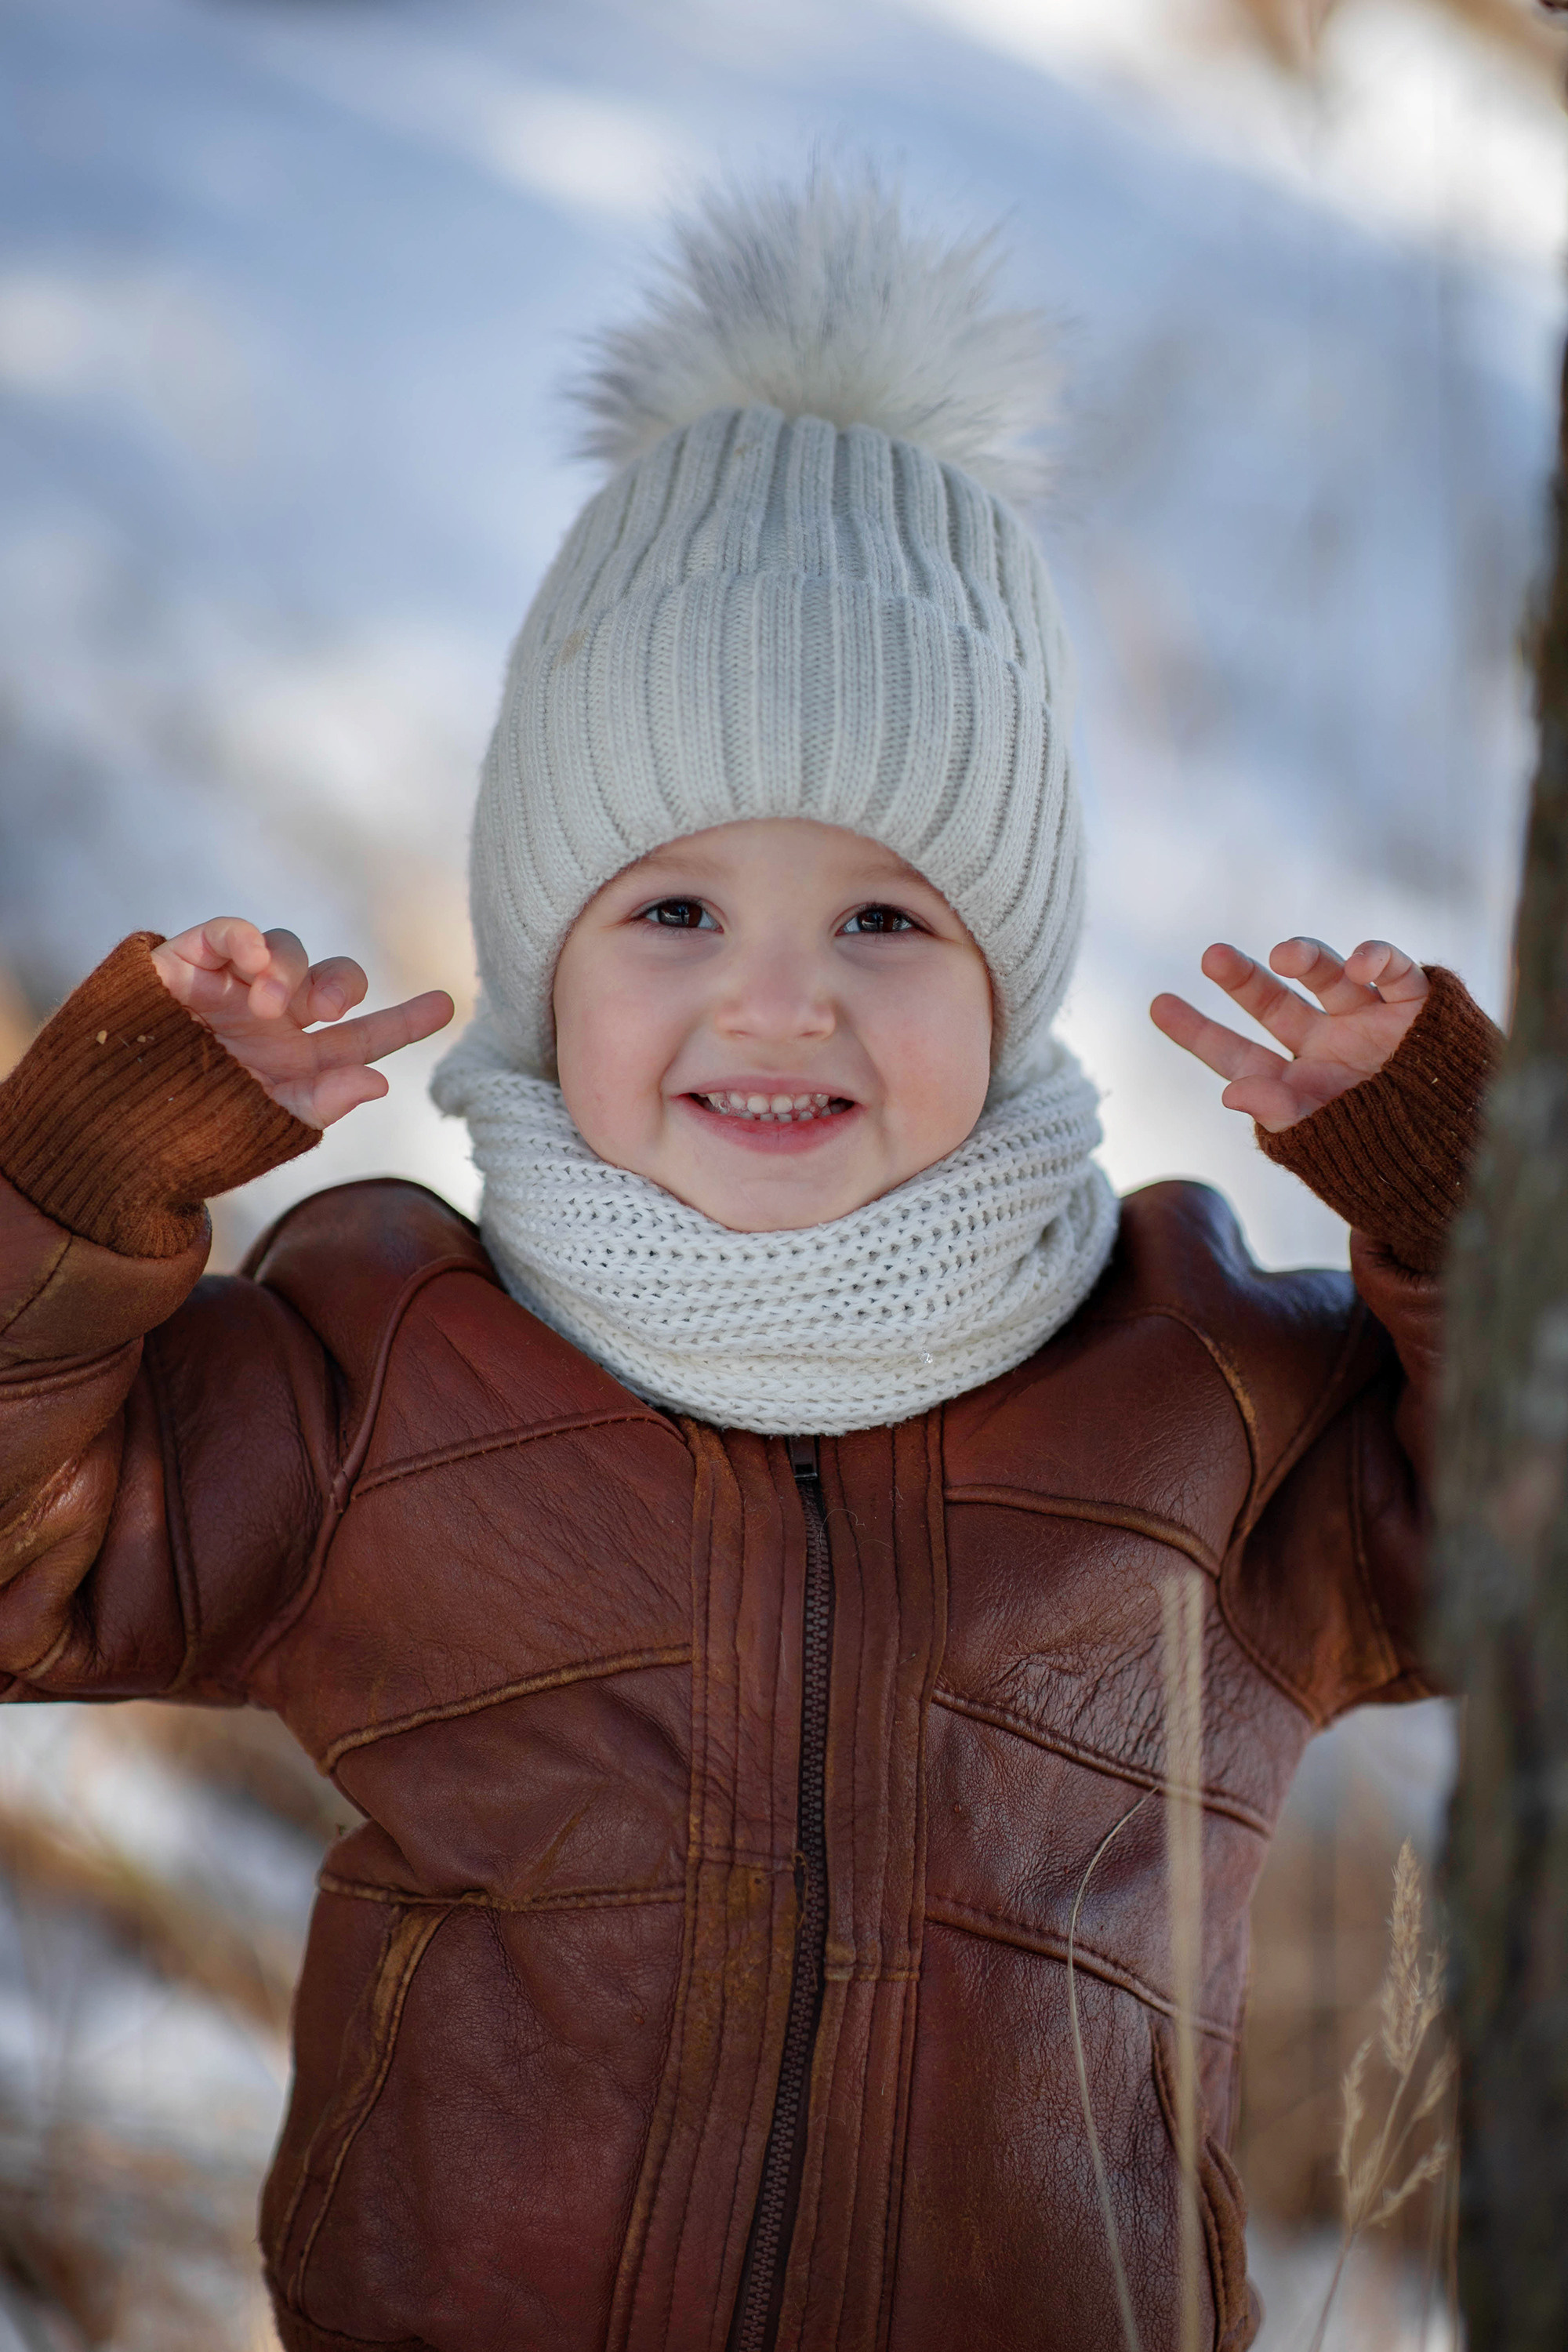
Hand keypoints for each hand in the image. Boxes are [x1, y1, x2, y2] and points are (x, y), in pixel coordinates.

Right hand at [151, 919, 453, 1128]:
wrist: (105, 1134)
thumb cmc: (186, 1137)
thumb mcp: (262, 1126)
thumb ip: (321, 1103)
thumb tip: (380, 1081)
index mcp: (298, 1060)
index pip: (364, 1036)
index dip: (405, 1020)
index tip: (448, 1001)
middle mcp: (271, 1019)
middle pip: (330, 979)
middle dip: (341, 984)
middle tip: (328, 1010)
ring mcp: (229, 988)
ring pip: (286, 950)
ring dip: (289, 970)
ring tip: (269, 1005)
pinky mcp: (185, 965)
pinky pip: (227, 932)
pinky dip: (245, 939)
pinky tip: (254, 961)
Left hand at [1149, 937, 1427, 1132]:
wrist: (1459, 1161)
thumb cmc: (1383, 1158)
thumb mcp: (1325, 1139)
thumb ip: (1279, 1115)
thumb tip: (1231, 1093)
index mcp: (1292, 1080)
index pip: (1233, 1053)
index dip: (1196, 1030)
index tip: (1157, 1003)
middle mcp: (1323, 1043)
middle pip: (1272, 1002)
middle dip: (1242, 979)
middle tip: (1213, 957)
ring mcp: (1365, 1022)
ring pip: (1327, 975)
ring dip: (1306, 956)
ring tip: (1287, 954)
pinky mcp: (1411, 1008)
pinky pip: (1394, 972)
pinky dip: (1378, 959)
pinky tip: (1362, 961)